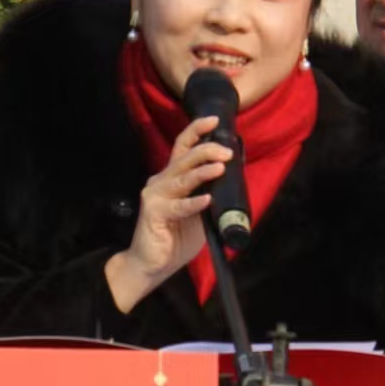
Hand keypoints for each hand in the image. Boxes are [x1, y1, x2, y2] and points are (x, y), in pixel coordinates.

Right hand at [105, 117, 232, 312]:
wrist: (151, 265)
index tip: (214, 120)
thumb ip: (209, 195)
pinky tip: (206, 199)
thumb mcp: (199, 214)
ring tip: (220, 167)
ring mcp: (155, 196)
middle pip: (183, 157)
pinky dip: (193, 203)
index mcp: (171, 178)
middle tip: (226, 151)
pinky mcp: (153, 213)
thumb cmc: (176, 239)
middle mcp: (161, 181)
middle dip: (206, 150)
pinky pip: (178, 206)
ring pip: (181, 177)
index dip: (197, 131)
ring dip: (202, 171)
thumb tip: (233, 180)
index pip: (183, 148)